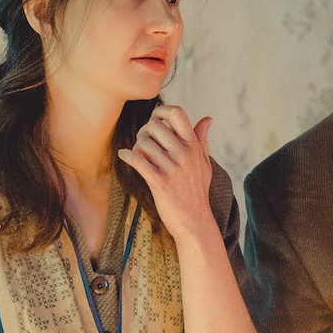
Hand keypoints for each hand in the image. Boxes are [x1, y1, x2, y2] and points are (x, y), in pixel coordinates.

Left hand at [118, 105, 217, 249]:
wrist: (194, 222)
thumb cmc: (197, 192)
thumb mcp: (204, 163)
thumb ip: (202, 139)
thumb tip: (207, 119)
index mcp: (194, 146)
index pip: (177, 113)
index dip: (162, 110)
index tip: (156, 118)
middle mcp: (184, 153)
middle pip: (154, 125)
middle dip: (144, 131)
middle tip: (143, 141)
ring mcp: (172, 167)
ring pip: (143, 142)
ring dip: (136, 146)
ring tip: (139, 155)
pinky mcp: (159, 181)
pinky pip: (137, 160)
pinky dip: (127, 155)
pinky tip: (124, 156)